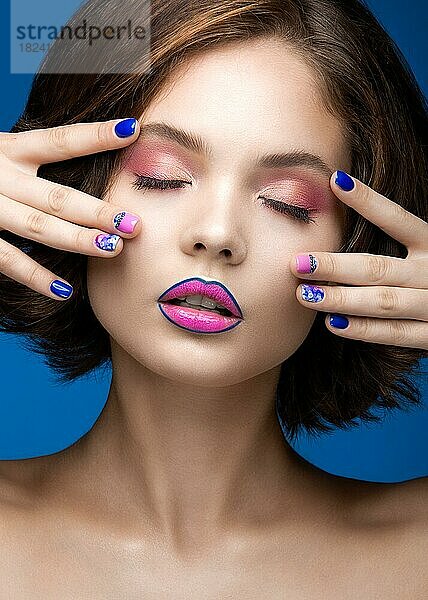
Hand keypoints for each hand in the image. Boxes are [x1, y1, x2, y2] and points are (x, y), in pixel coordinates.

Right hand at [0, 118, 141, 299]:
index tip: (132, 129)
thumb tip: (90, 161)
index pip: (59, 140)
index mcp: (7, 148)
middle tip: (134, 224)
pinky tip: (66, 291)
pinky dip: (35, 277)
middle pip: (57, 196)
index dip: (96, 135)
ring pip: (37, 227)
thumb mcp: (0, 150)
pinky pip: (6, 260)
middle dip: (98, 211)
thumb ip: (33, 155)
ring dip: (76, 240)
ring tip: (112, 250)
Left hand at [290, 170, 427, 350]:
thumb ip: (396, 238)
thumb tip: (343, 202)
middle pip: (378, 268)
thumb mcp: (425, 250)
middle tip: (297, 264)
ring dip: (340, 299)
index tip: (335, 183)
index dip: (368, 201)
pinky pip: (394, 334)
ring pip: (382, 302)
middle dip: (334, 266)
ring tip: (305, 294)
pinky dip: (362, 329)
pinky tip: (332, 322)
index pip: (397, 219)